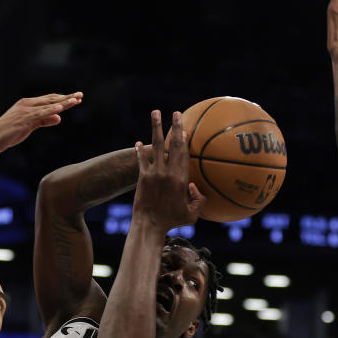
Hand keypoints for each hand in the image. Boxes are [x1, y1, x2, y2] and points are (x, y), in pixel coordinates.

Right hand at [0, 92, 82, 153]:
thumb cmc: (9, 133)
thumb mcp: (30, 127)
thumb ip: (44, 121)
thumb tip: (59, 118)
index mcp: (28, 104)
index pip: (49, 99)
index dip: (63, 99)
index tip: (76, 98)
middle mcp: (27, 104)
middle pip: (51, 99)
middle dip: (67, 98)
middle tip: (81, 95)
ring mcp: (26, 110)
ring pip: (48, 105)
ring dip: (63, 102)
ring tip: (76, 100)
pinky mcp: (24, 118)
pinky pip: (41, 113)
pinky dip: (52, 110)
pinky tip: (61, 108)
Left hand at [134, 110, 204, 227]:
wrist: (149, 225)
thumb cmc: (171, 222)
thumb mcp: (192, 215)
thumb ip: (199, 201)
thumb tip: (197, 188)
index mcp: (182, 179)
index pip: (184, 154)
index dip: (185, 139)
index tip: (186, 128)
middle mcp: (168, 172)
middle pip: (172, 145)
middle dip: (175, 127)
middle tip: (176, 113)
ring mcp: (154, 173)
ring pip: (156, 146)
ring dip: (156, 128)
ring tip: (155, 113)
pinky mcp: (142, 177)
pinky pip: (141, 160)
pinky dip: (140, 150)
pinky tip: (138, 142)